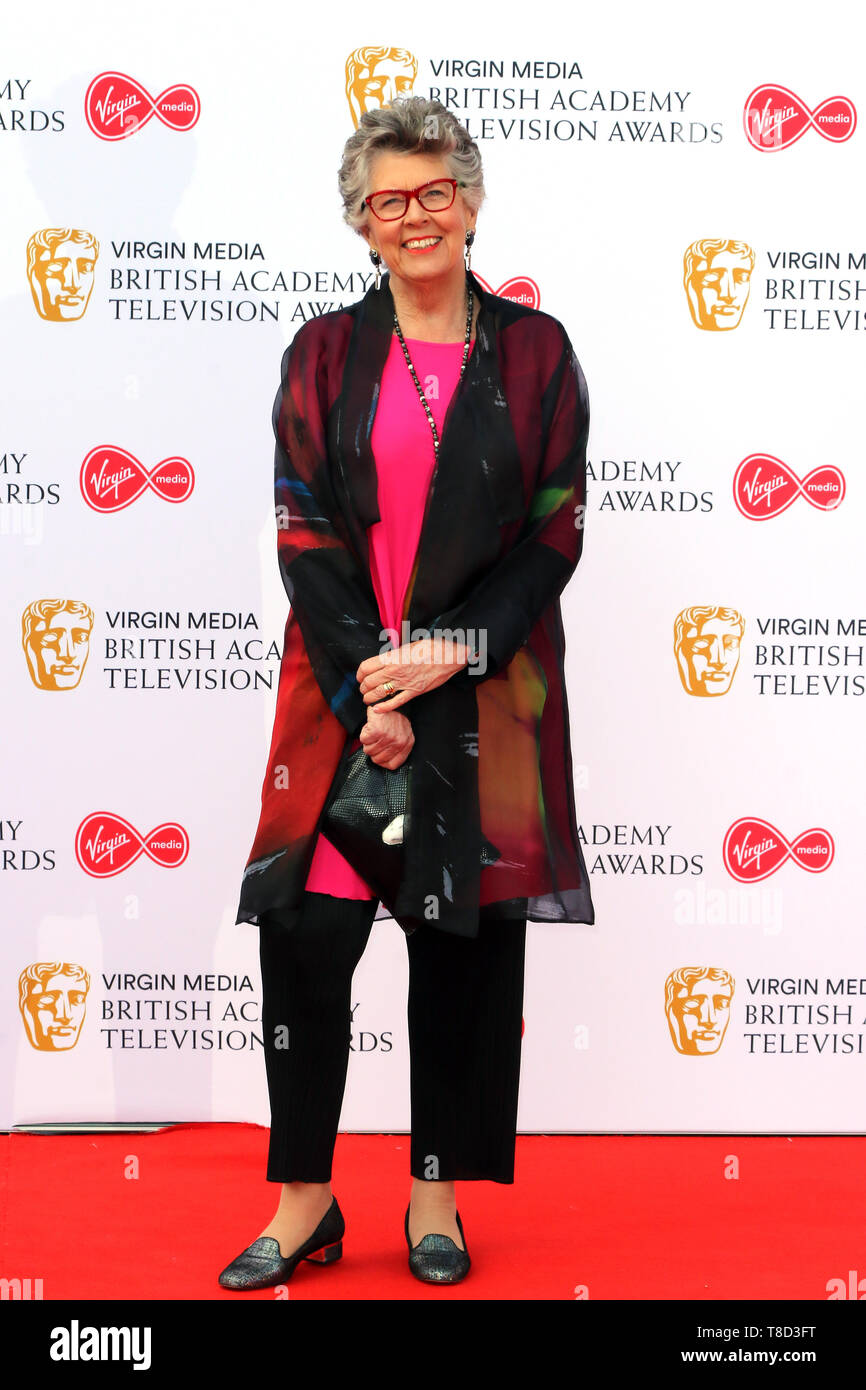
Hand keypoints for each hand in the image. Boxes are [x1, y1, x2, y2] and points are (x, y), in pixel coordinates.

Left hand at [356, 639, 473, 711]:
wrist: (449, 656)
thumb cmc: (430, 647)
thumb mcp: (408, 646)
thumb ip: (394, 654)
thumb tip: (385, 659)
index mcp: (392, 657)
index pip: (366, 668)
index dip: (359, 674)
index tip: (360, 676)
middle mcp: (395, 671)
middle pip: (369, 682)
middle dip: (363, 687)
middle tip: (363, 689)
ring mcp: (404, 683)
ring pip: (378, 694)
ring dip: (369, 697)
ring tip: (368, 698)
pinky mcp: (414, 692)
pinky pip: (395, 702)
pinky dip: (384, 707)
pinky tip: (377, 709)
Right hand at [360, 706, 413, 768]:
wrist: (389, 698)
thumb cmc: (394, 715)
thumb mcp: (403, 733)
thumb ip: (398, 747)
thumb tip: (385, 761)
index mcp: (407, 744)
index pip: (393, 765)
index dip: (382, 762)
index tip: (379, 755)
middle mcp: (398, 743)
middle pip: (377, 759)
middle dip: (373, 750)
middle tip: (376, 739)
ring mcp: (388, 738)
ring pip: (368, 750)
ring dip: (368, 741)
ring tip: (374, 730)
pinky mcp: (376, 731)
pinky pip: (363, 740)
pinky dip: (364, 733)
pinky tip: (371, 726)